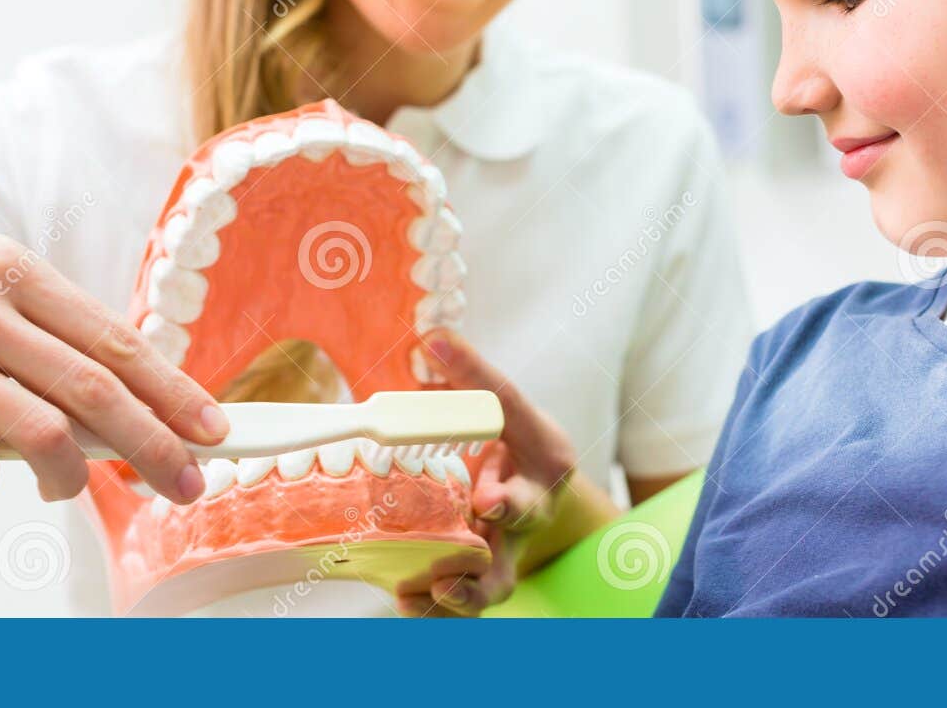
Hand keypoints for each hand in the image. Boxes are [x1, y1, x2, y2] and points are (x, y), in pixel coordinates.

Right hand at [0, 236, 225, 504]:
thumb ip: (49, 333)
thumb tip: (142, 397)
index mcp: (11, 270)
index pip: (112, 340)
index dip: (172, 390)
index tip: (215, 430)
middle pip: (92, 391)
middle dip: (154, 445)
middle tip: (188, 486)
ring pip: (38, 434)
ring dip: (69, 479)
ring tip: (64, 490)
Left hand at [394, 328, 577, 615]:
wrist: (534, 472)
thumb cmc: (518, 435)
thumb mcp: (506, 401)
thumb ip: (473, 373)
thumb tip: (432, 338)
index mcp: (543, 475)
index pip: (529, 492)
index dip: (510, 499)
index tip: (487, 500)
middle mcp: (525, 524)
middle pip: (509, 564)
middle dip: (481, 577)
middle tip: (448, 578)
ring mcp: (500, 552)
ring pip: (485, 592)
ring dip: (452, 602)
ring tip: (416, 599)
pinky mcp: (474, 569)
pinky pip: (457, 598)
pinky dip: (433, 606)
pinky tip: (403, 600)